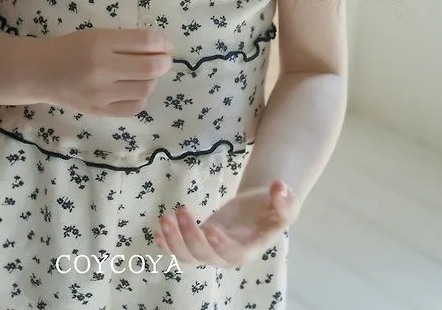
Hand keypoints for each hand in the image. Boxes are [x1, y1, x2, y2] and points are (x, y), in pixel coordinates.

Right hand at [35, 27, 172, 116]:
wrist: (41, 72)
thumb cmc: (71, 48)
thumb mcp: (96, 34)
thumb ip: (126, 40)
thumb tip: (160, 46)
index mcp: (101, 42)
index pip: (144, 42)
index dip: (162, 43)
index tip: (165, 44)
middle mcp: (102, 68)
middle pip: (150, 68)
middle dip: (164, 62)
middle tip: (164, 59)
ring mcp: (101, 93)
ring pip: (145, 88)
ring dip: (152, 79)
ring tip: (146, 74)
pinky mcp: (99, 111)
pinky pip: (134, 107)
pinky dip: (141, 97)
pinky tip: (135, 89)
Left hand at [154, 180, 298, 268]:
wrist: (261, 208)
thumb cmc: (274, 208)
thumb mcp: (286, 204)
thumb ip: (285, 200)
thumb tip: (279, 187)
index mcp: (249, 247)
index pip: (233, 253)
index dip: (222, 244)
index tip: (210, 229)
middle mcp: (227, 253)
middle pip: (205, 255)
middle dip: (190, 237)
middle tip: (180, 212)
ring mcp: (212, 249)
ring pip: (189, 256)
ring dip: (174, 241)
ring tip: (164, 219)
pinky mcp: (201, 240)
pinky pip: (181, 250)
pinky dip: (168, 245)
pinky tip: (157, 232)